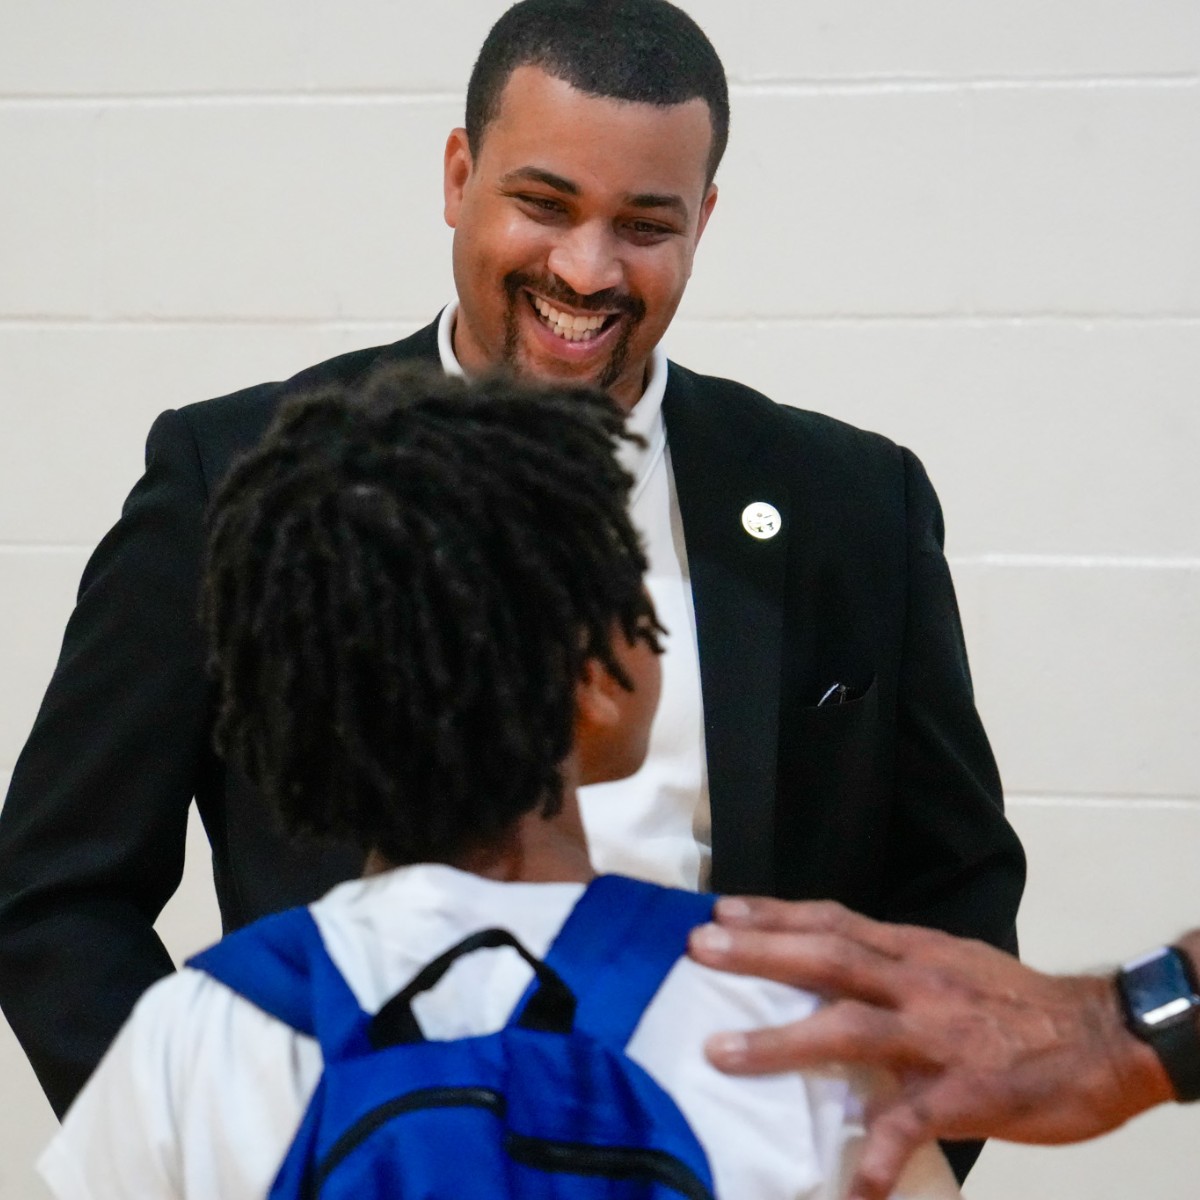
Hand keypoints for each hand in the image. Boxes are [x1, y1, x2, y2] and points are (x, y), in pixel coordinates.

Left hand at [689, 897, 1173, 1199]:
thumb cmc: (1021, 1005)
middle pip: (827, 958)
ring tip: (723, 1054)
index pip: (833, 921)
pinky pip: (912, 1123)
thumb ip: (896, 968)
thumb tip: (838, 973)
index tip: (721, 911)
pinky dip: (878, 1152)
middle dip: (759, 951)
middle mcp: (917, 982)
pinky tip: (850, 1184)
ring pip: (848, 1028)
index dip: (776, 914)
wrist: (1106, 1037)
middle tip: (699, 949)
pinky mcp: (967, 1091)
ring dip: (781, 1041)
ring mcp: (937, 1036)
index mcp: (914, 952)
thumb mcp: (954, 964)